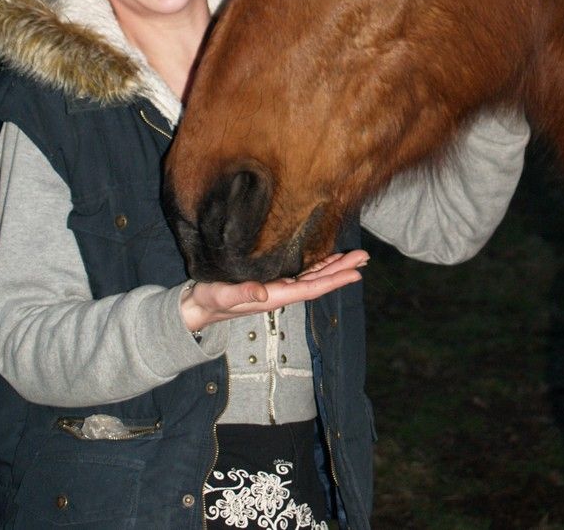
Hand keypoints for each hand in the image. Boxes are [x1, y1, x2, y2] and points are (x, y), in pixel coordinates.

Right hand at [179, 250, 368, 333]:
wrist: (199, 307)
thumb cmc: (209, 299)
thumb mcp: (222, 295)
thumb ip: (242, 294)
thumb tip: (262, 293)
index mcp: (275, 296)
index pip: (311, 288)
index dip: (334, 280)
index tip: (356, 273)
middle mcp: (282, 292)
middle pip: (319, 281)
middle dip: (342, 269)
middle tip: (364, 257)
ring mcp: (278, 287)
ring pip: (313, 276)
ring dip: (334, 266)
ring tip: (354, 257)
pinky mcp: (272, 282)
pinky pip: (301, 273)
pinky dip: (317, 265)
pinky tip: (327, 259)